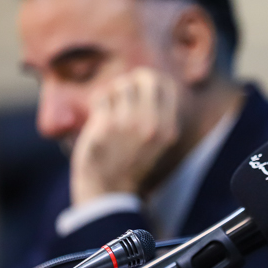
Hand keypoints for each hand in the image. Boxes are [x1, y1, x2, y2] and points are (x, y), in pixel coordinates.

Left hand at [71, 67, 179, 205]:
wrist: (108, 191)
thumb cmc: (130, 162)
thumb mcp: (157, 141)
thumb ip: (158, 113)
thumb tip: (150, 77)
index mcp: (169, 129)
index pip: (167, 85)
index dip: (152, 81)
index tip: (140, 87)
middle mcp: (152, 124)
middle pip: (144, 78)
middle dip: (132, 82)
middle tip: (122, 94)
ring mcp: (129, 123)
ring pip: (121, 86)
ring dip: (112, 94)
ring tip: (110, 110)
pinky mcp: (106, 125)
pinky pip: (101, 97)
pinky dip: (98, 103)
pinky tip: (98, 116)